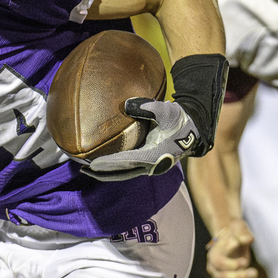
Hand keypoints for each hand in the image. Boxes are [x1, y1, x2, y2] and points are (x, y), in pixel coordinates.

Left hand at [83, 98, 203, 180]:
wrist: (193, 129)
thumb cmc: (179, 119)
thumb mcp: (166, 110)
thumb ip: (147, 107)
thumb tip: (126, 103)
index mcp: (156, 154)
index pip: (128, 161)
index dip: (111, 163)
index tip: (94, 164)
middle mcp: (152, 165)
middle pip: (123, 172)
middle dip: (104, 172)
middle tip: (84, 170)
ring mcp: (150, 167)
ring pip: (124, 174)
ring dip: (107, 174)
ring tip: (87, 171)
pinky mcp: (148, 164)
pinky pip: (128, 170)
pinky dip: (114, 169)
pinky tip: (101, 167)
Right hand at [207, 218, 258, 277]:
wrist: (232, 239)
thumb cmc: (235, 233)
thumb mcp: (239, 227)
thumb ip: (242, 232)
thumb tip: (248, 239)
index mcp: (214, 254)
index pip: (218, 262)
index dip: (232, 264)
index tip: (245, 261)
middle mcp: (214, 269)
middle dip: (239, 277)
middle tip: (254, 272)